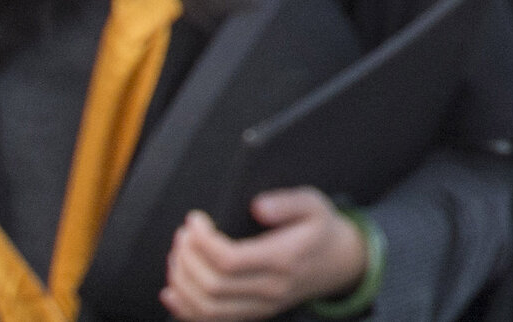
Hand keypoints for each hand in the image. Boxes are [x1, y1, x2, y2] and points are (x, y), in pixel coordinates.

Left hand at [160, 187, 367, 319]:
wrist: (339, 263)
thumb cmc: (321, 231)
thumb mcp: (315, 204)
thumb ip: (288, 202)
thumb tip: (257, 206)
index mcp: (284, 259)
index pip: (230, 260)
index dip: (202, 241)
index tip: (195, 220)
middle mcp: (270, 289)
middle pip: (212, 285)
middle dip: (187, 258)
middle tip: (183, 235)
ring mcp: (261, 307)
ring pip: (206, 308)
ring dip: (182, 282)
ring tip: (178, 255)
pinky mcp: (252, 315)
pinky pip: (211, 321)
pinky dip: (184, 309)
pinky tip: (173, 291)